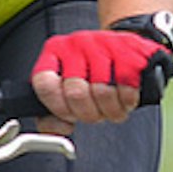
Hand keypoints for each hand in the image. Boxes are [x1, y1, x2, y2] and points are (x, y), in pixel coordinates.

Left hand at [30, 30, 164, 130]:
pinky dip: (128, 100)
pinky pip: (126, 86)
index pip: (44, 84)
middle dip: (89, 114)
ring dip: (111, 110)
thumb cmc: (94, 72)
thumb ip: (52, 113)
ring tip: (113, 107)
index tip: (70, 115)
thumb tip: (58, 129)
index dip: (58, 107)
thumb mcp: (67, 87)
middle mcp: (76, 44)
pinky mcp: (127, 48)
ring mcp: (101, 43)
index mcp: (54, 51)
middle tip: (96, 114)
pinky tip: (126, 98)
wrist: (126, 49)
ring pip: (102, 91)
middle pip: (75, 93)